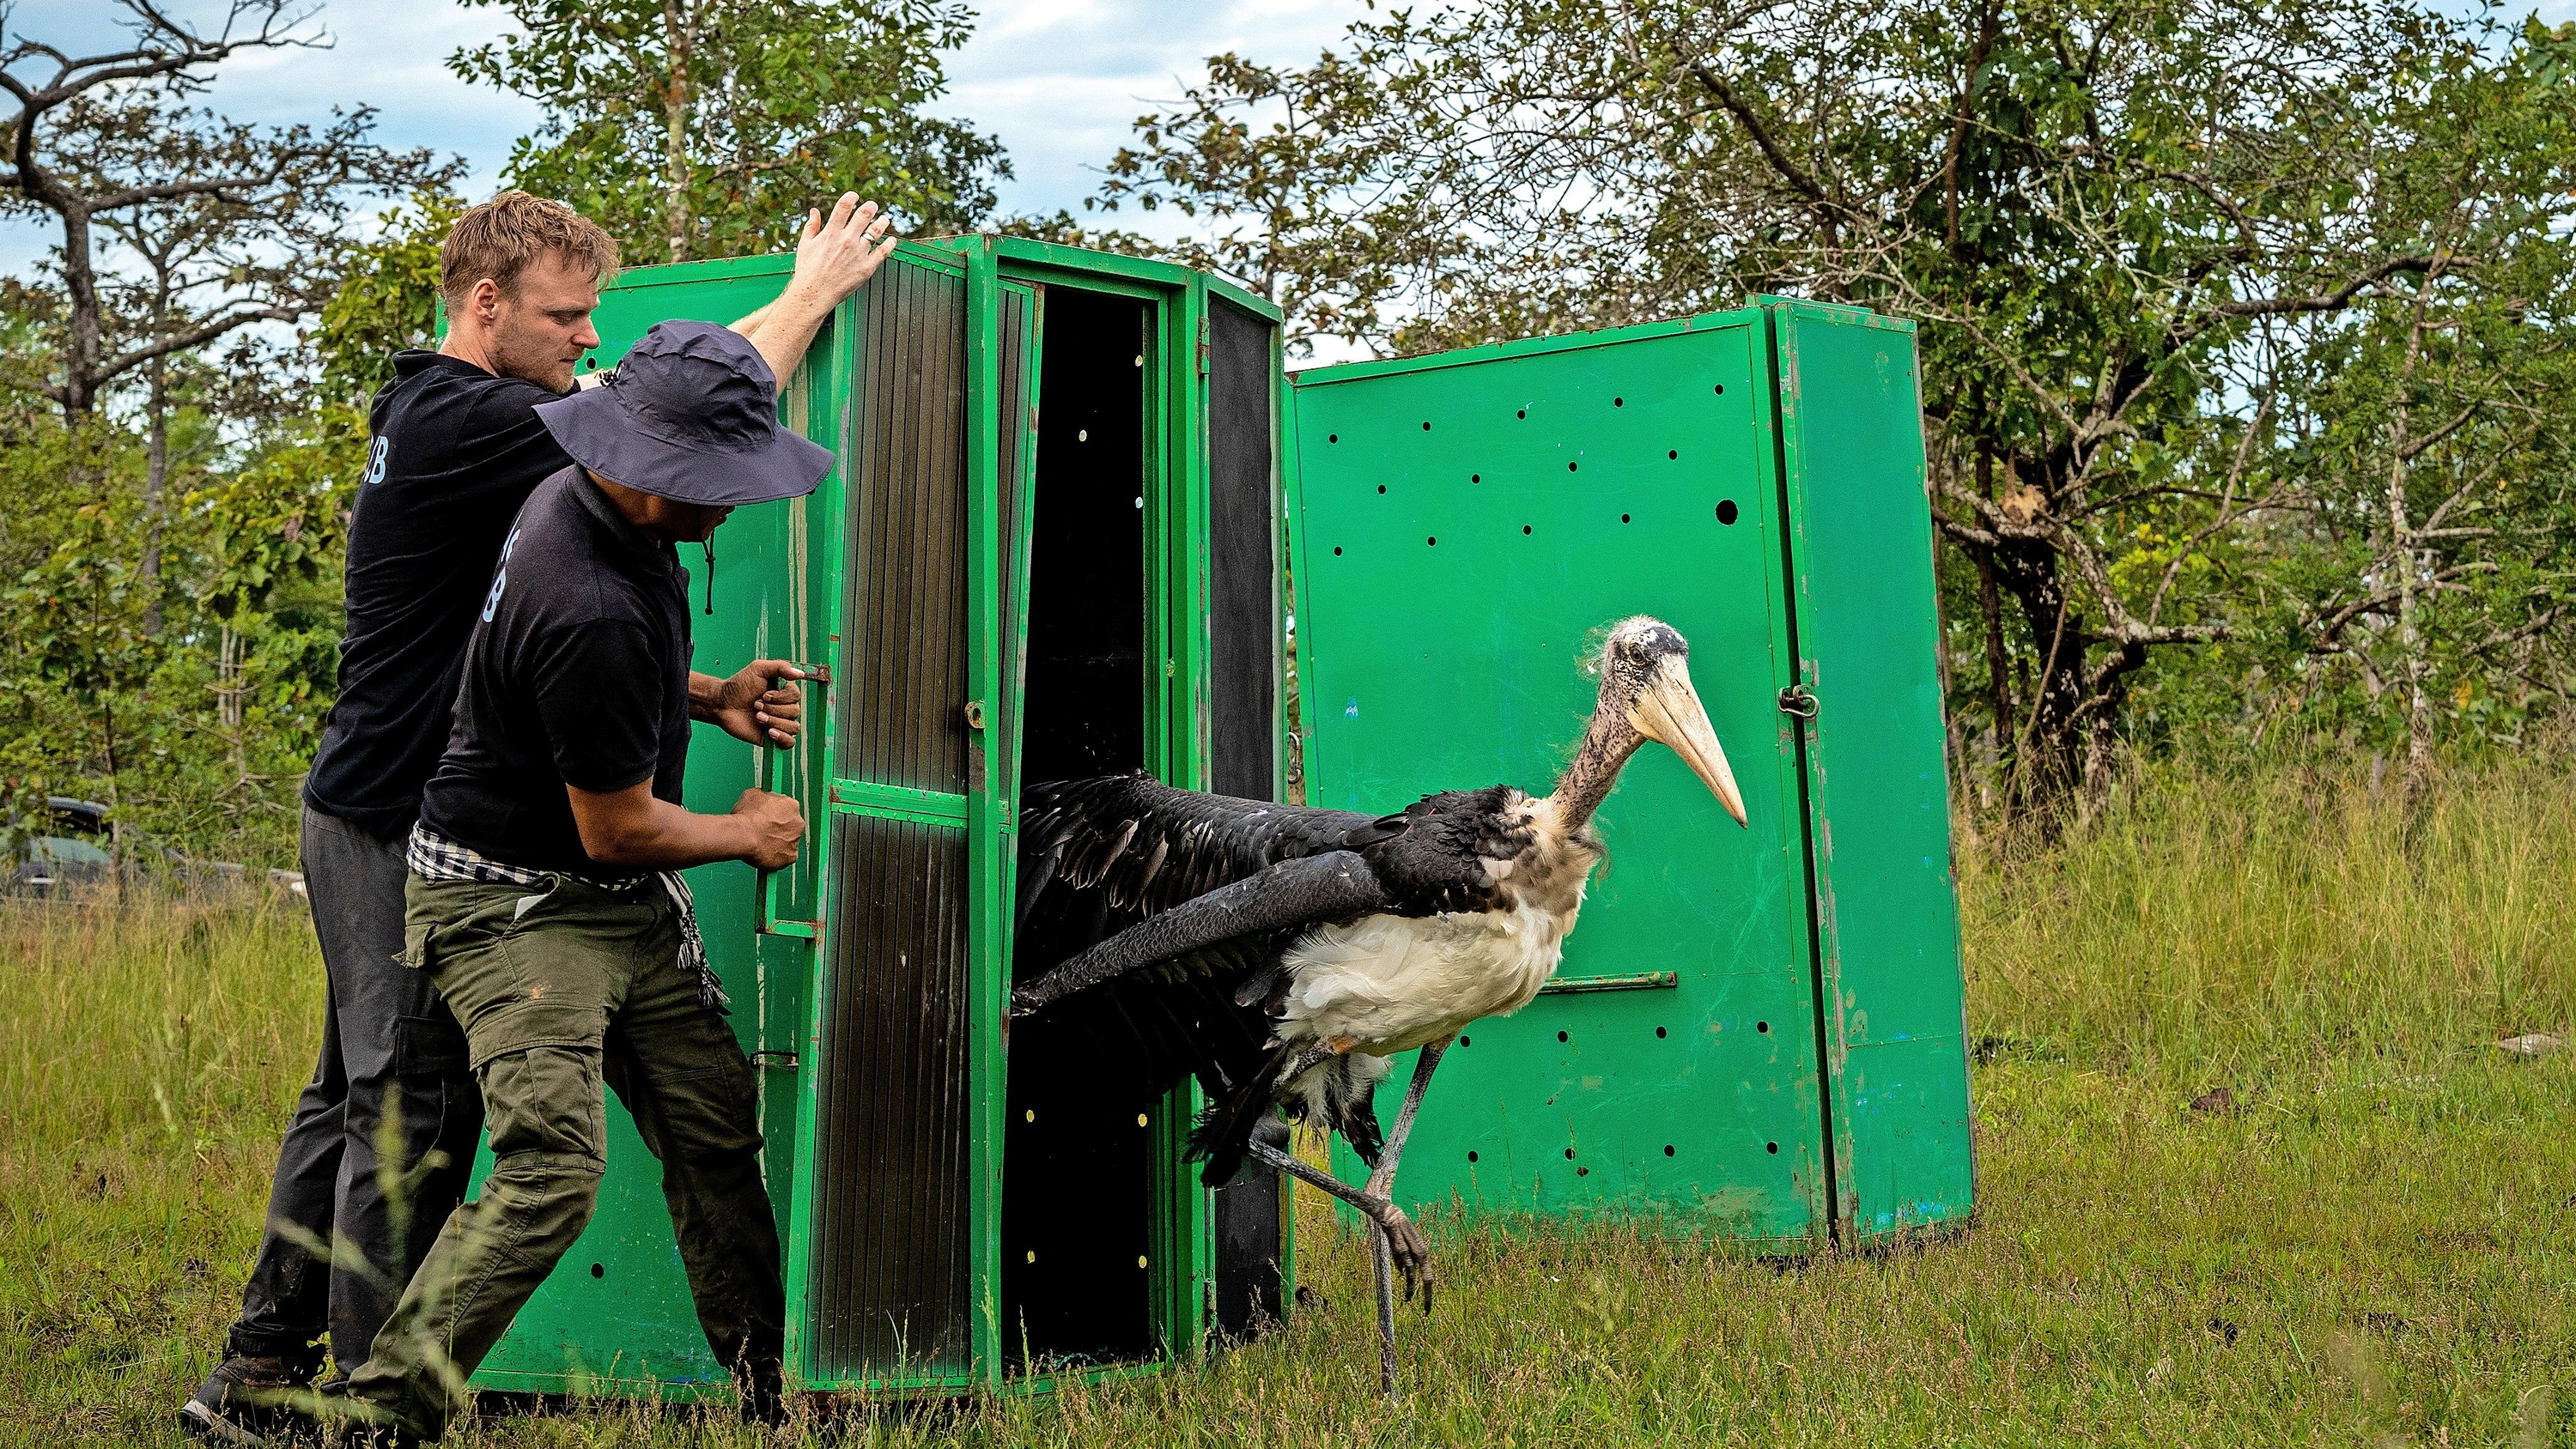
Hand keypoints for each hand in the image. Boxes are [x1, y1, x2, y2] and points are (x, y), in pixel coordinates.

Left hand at [710, 660, 804, 746]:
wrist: (722, 704)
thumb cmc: (738, 685)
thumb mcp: (758, 668)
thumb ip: (780, 667)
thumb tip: (800, 674)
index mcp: (784, 692)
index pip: (796, 695)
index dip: (781, 697)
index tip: (764, 695)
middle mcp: (784, 708)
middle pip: (795, 711)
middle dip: (773, 708)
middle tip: (755, 705)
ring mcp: (779, 724)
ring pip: (793, 727)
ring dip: (773, 721)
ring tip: (757, 717)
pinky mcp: (772, 738)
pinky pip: (789, 743)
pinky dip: (782, 737)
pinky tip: (770, 732)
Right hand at [733, 788, 804, 870]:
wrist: (743, 836)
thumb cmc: (746, 816)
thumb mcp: (752, 795)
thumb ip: (764, 797)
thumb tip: (762, 799)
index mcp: (791, 805)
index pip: (786, 809)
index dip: (775, 813)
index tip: (766, 818)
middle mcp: (798, 823)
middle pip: (790, 826)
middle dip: (779, 829)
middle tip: (763, 831)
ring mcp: (795, 841)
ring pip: (787, 842)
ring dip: (777, 842)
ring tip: (761, 843)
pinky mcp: (790, 857)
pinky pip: (784, 857)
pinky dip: (776, 857)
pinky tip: (764, 853)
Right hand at [785, 194, 896, 310]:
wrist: (814, 294)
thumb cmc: (808, 271)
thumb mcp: (805, 245)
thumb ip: (811, 226)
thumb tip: (814, 211)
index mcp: (831, 233)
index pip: (844, 206)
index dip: (851, 197)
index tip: (855, 195)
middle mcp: (846, 240)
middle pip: (864, 215)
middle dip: (870, 207)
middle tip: (872, 206)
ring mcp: (858, 253)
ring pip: (876, 232)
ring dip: (882, 222)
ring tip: (884, 220)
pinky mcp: (867, 267)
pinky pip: (883, 252)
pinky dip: (890, 244)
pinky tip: (892, 240)